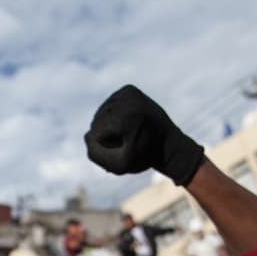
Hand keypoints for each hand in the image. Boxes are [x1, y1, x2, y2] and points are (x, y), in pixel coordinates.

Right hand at [84, 85, 204, 185]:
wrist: (169, 144)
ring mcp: (129, 91)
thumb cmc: (144, 157)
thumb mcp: (119, 166)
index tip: (125, 149)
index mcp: (127, 117)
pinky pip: (108, 105)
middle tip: (128, 142)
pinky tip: (128, 123)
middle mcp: (128, 99)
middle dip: (107, 135)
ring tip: (128, 133)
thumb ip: (96, 154)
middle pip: (97, 121)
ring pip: (101, 113)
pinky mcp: (130, 89)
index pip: (96, 133)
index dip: (106, 147)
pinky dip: (113, 116)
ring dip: (109, 127)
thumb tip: (87, 135)